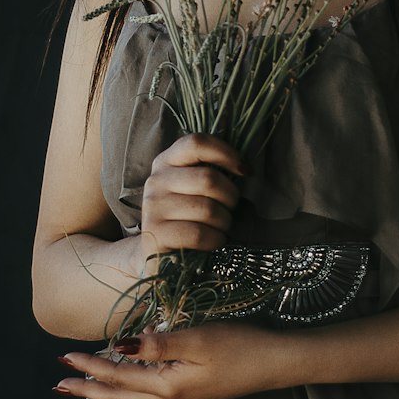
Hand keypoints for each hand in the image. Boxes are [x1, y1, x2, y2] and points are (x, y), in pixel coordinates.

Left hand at [53, 319, 290, 398]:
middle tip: (60, 385)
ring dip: (106, 392)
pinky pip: (149, 396)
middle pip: (120, 398)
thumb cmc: (241, 346)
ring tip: (85, 387)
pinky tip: (127, 382)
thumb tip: (119, 346)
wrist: (277, 364)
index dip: (91, 366)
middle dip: (88, 391)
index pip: (119, 377)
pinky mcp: (194, 395)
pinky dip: (128, 390)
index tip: (64, 357)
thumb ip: (158, 344)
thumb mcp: (198, 339)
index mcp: (169, 387)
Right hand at [137, 132, 248, 274]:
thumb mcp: (194, 189)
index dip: (227, 153)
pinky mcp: (156, 235)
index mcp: (166, 161)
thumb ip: (211, 172)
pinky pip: (199, 234)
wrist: (158, 254)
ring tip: (219, 227)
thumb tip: (245, 168)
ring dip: (224, 222)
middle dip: (231, 198)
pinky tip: (213, 241)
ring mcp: (153, 208)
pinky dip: (215, 240)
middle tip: (230, 210)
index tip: (245, 171)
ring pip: (208, 209)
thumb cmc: (187, 217)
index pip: (197, 143)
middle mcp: (156, 181)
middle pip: (208, 179)